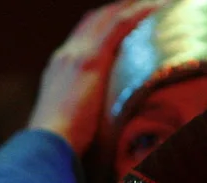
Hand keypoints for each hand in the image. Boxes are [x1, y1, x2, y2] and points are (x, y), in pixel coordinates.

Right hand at [27, 0, 166, 155]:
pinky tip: (159, 7)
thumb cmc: (59, 145)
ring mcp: (77, 54)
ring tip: (160, 2)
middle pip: (95, 19)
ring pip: (109, 16)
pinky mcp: (91, 59)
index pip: (83, 35)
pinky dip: (140, 12)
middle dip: (120, 8)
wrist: (47, 145)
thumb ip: (82, 112)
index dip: (104, 22)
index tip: (127, 17)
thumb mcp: (68, 121)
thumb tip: (96, 125)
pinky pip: (120, 24)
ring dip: (134, 5)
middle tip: (146, 4)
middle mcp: (65, 55)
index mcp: (58, 68)